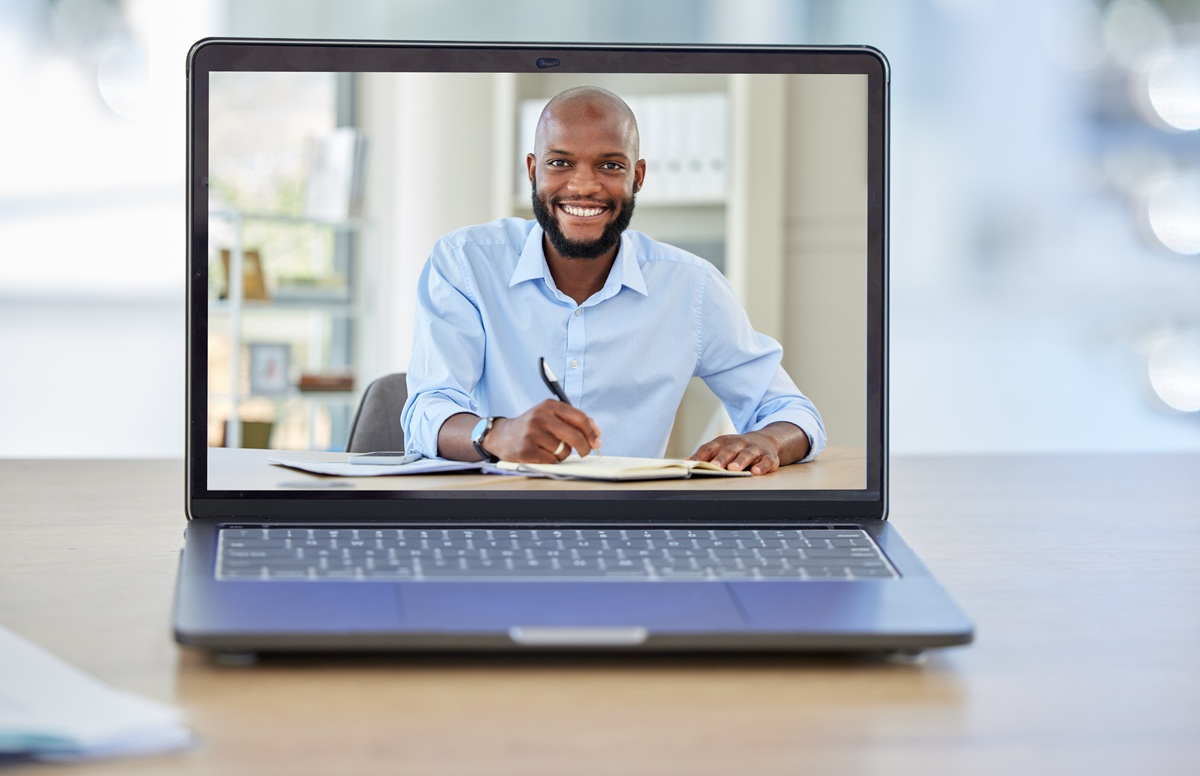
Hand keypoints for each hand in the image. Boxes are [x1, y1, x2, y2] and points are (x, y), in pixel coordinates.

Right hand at [486, 400, 601, 462]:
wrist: (503, 435)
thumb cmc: (533, 426)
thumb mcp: (550, 415)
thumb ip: (574, 421)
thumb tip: (596, 434)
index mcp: (550, 405)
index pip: (580, 418)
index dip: (592, 432)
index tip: (597, 441)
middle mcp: (540, 416)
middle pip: (575, 436)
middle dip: (584, 448)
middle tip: (584, 452)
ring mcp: (532, 433)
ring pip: (564, 451)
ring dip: (562, 454)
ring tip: (551, 449)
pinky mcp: (526, 449)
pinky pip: (551, 460)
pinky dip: (551, 460)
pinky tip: (542, 454)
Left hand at [688, 423, 808, 474]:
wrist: (765, 440)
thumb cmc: (737, 448)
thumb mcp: (721, 448)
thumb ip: (705, 455)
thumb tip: (685, 463)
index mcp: (724, 442)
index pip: (710, 447)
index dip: (700, 456)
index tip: (690, 464)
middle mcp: (739, 443)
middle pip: (729, 450)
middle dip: (721, 458)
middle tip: (714, 466)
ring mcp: (755, 450)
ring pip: (747, 454)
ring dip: (740, 461)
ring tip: (733, 469)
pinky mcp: (769, 457)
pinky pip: (766, 461)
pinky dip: (762, 466)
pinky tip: (756, 472)